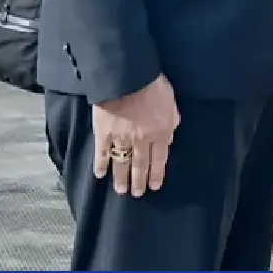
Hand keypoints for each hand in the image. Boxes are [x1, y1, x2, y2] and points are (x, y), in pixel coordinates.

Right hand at [92, 75, 179, 197]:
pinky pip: (102, 153)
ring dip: (121, 179)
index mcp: (160, 132)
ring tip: (121, 191)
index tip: (155, 186)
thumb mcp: (171, 102)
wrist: (127, 78)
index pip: (160, 158)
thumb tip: (170, 138)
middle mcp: (142, 140)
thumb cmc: (153, 86)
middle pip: (141, 165)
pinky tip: (100, 175)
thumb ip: (172, 121)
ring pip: (122, 163)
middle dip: (139, 181)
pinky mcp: (103, 134)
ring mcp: (121, 139)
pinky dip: (100, 165)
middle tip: (138, 194)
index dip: (157, 173)